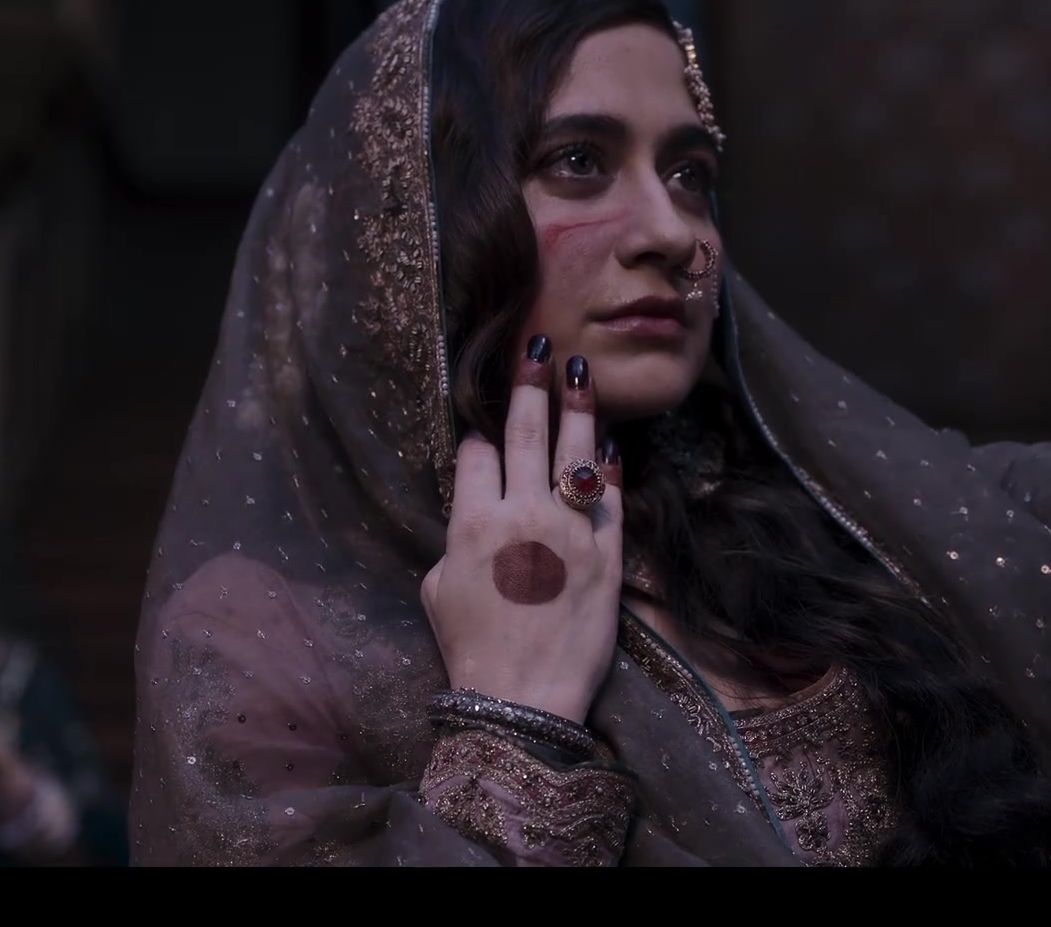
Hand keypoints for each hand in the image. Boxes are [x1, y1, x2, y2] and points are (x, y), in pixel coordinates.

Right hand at [420, 337, 624, 723]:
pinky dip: (610, 468)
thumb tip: (472, 516)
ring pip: (573, 453)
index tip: (486, 429)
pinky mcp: (608, 555)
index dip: (480, 436)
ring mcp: (571, 532)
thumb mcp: (439, 591)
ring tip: (578, 372)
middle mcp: (522, 516)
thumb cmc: (472, 651)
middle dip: (529, 386)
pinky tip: (611, 443)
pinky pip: (611, 499)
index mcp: (472, 524)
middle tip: (537, 348)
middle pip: (525, 434)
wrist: (523, 701)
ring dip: (576, 408)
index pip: (478, 455)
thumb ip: (456, 542)